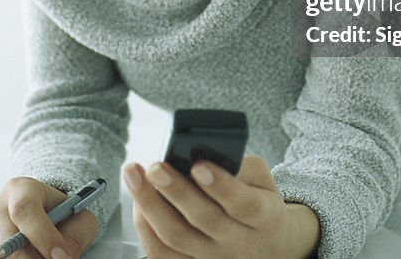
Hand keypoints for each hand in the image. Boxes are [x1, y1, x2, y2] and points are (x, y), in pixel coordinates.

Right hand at [0, 177, 97, 258]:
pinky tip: (24, 258)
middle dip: (33, 258)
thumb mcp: (77, 217)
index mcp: (22, 189)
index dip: (43, 236)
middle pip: (8, 239)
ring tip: (39, 257)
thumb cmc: (59, 215)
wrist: (42, 214)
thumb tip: (63, 256)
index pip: (25, 209)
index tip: (62, 255)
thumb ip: (76, 234)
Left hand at [124, 155, 318, 258]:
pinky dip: (145, 227)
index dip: (221, 185)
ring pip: (177, 238)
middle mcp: (240, 243)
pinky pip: (162, 254)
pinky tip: (138, 202)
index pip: (244, 204)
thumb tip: (202, 152)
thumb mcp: (262, 180)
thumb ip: (240, 165)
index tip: (199, 166)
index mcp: (265, 217)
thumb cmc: (258, 200)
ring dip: (151, 206)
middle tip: (156, 167)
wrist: (264, 244)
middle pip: (205, 220)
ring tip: (135, 176)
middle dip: (177, 191)